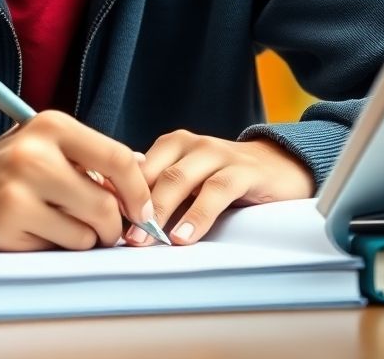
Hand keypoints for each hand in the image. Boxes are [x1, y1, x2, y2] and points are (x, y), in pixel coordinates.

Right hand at [0, 110, 154, 250]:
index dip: (139, 191)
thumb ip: (89, 158)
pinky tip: (32, 230)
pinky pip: (59, 247)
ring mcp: (20, 188)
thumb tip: (146, 174)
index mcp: (51, 125)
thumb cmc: (3, 168)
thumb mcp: (44, 146)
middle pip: (107, 204)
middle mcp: (36, 152)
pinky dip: (55, 246)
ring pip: (87, 232)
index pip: (118, 158)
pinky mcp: (9, 222)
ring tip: (57, 224)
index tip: (143, 210)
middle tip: (104, 229)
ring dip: (82, 238)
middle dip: (113, 226)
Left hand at [128, 130, 314, 246]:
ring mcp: (217, 153)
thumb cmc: (225, 179)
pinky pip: (216, 191)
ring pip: (180, 179)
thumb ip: (161, 191)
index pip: (137, 167)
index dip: (119, 192)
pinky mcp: (243, 170)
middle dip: (135, 205)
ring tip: (148, 239)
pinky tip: (185, 237)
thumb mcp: (191, 182)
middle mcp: (191, 144)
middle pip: (154, 173)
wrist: (280, 166)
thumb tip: (120, 215)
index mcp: (172, 145)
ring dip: (162, 210)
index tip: (104, 218)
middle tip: (123, 236)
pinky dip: (197, 215)